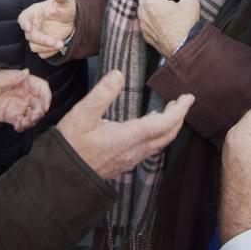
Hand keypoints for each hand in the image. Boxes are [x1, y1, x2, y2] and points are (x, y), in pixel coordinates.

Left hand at [0, 68, 51, 131]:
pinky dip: (22, 126)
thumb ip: (14, 76)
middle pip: (40, 104)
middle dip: (39, 112)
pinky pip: (22, 123)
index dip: (46, 97)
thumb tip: (26, 72)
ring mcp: (20, 106)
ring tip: (24, 122)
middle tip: (33, 116)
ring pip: (33, 115)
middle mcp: (26, 95)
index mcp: (26, 83)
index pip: (42, 88)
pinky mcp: (13, 116)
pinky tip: (17, 126)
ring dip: (31, 121)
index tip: (45, 105)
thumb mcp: (2, 77)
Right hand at [18, 0, 77, 57]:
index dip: (24, 23)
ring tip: (61, 44)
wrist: (72, 21)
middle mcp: (33, 26)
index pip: (24, 18)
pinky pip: (42, 54)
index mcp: (34, 13)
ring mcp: (37, 37)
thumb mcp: (65, 1)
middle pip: (30, 36)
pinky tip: (60, 46)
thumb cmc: (64, 8)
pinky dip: (50, 52)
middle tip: (58, 42)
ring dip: (47, 48)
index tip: (28, 28)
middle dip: (43, 40)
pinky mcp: (42, 46)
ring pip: (35, 47)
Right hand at [57, 70, 193, 179]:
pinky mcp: (124, 164)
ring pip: (159, 144)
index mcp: (129, 137)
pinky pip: (149, 149)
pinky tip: (150, 128)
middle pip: (167, 135)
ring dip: (169, 127)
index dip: (179, 111)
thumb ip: (102, 94)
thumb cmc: (70, 144)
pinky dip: (157, 135)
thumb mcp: (82, 114)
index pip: (164, 124)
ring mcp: (130, 159)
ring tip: (171, 111)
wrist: (61, 175)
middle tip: (183, 101)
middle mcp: (134, 151)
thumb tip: (118, 74)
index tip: (188, 97)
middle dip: (178, 117)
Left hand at [138, 0, 199, 55]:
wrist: (185, 49)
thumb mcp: (192, 2)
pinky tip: (158, 15)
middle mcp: (144, 13)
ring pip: (141, 7)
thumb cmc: (187, 26)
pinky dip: (148, 13)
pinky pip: (143, 20)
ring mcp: (143, 25)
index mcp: (152, 2)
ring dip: (147, 0)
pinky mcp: (145, 35)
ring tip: (159, 0)